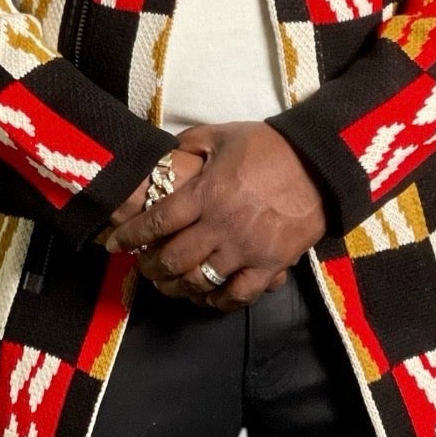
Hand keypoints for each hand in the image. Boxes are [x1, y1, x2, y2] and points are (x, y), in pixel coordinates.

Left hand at [104, 122, 328, 311]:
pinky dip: (218, 302)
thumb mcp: (223, 134)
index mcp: (206, 193)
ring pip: (200, 281)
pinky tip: (207, 299)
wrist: (319, 164)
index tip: (115, 244)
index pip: (158, 221)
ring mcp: (246, 249)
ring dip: (177, 288)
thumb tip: (167, 155)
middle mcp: (221, 225)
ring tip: (168, 286)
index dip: (131, 236)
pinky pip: (238, 295)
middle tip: (143, 268)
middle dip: (150, 268)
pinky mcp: (270, 264)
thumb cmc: (270, 147)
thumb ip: (190, 144)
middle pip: (173, 259)